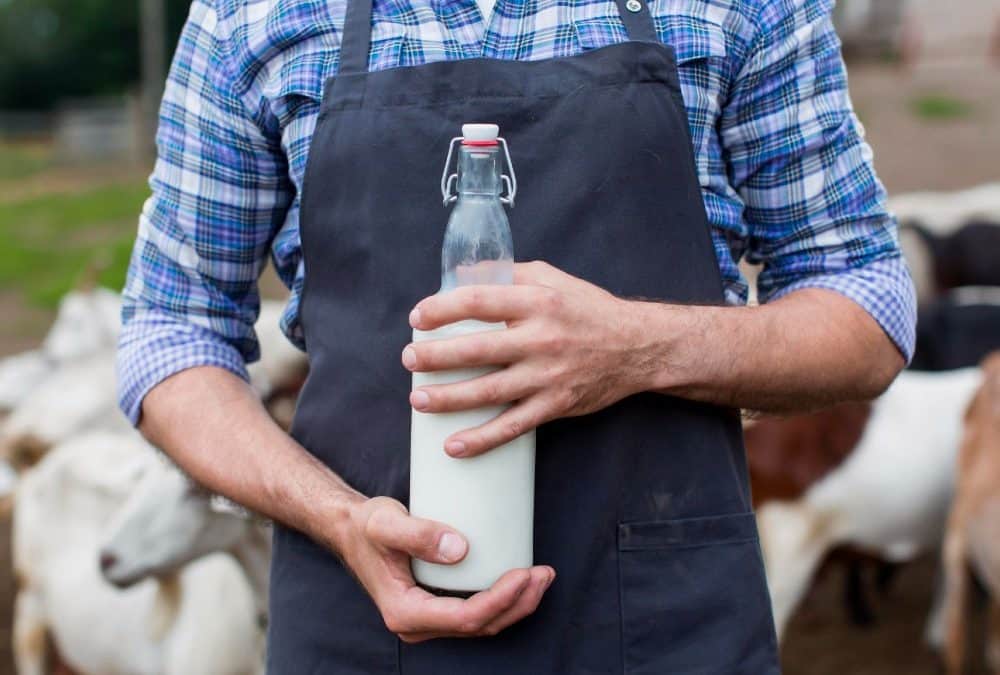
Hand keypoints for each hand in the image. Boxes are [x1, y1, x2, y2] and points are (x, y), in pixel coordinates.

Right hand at [335, 496, 554, 642]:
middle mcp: (417, 624)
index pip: (464, 618)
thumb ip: (418, 534)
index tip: (524, 573)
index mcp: (405, 612)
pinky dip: (502, 599)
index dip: (500, 600)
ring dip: (516, 604)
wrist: (350, 529)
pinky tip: (519, 578)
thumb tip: (460, 549)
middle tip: (544, 573)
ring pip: (482, 623)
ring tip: (541, 576)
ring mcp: (427, 619)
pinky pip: (475, 612)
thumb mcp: (385, 523)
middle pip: (480, 626)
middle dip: (518, 603)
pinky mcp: (436, 607)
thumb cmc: (366, 526)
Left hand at [403, 261, 651, 456]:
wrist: (638, 346)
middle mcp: (541, 338)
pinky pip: (513, 426)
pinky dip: (482, 439)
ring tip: (418, 400)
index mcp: (537, 302)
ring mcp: (548, 375)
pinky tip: (454, 445)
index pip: (478, 302)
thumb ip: (508, 275)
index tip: (418, 318)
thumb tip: (463, 276)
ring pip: (488, 391)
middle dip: (434, 357)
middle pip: (476, 349)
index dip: (442, 309)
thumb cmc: (588, 309)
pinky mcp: (555, 405)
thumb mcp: (552, 279)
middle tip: (408, 360)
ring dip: (448, 398)